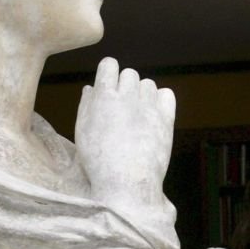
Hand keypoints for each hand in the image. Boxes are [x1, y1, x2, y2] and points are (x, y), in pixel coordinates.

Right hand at [75, 57, 175, 211]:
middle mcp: (127, 96)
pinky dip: (161, 101)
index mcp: (103, 97)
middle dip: (125, 86)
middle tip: (122, 109)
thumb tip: (91, 88)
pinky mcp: (166, 118)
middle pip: (130, 74)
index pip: (109, 65)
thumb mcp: (83, 132)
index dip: (109, 74)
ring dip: (142, 94)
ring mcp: (148, 106)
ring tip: (137, 117)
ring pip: (148, 84)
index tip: (110, 86)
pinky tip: (153, 116)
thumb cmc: (99, 161)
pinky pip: (167, 94)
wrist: (126, 183)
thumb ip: (87, 106)